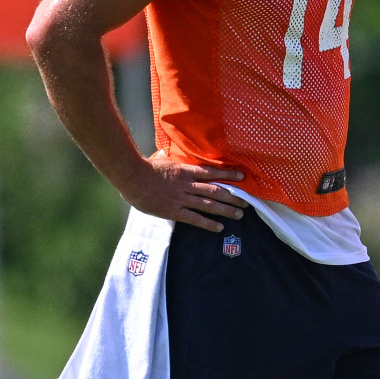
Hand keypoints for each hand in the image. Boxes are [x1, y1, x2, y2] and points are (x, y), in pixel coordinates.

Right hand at [118, 155, 249, 231]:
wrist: (132, 177)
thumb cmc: (145, 167)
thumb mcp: (161, 159)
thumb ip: (168, 157)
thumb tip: (165, 151)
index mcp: (187, 171)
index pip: (213, 172)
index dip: (229, 175)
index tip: (242, 177)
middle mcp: (189, 184)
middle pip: (216, 190)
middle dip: (233, 196)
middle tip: (247, 201)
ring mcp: (182, 198)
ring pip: (209, 205)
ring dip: (226, 210)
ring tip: (239, 214)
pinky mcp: (174, 211)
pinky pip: (194, 218)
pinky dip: (208, 223)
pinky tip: (219, 227)